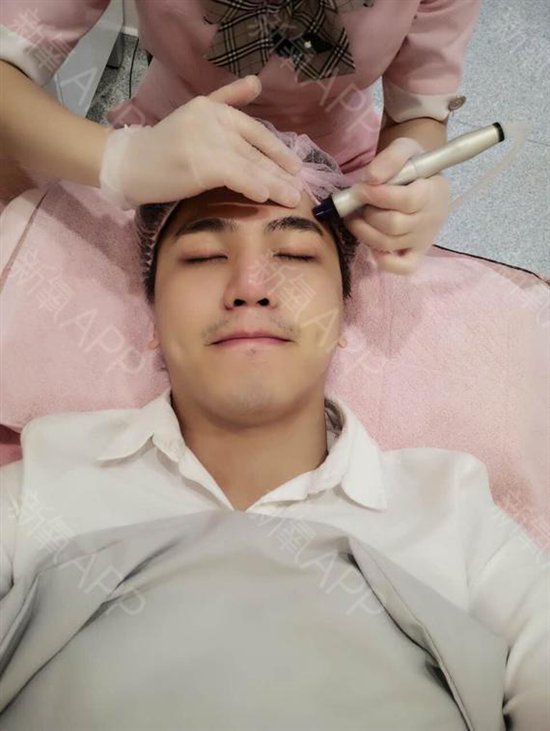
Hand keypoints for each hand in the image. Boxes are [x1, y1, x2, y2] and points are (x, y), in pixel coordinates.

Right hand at [99, 75, 303, 208]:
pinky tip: (265, 197)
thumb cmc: (163, 147)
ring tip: (291, 199)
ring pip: (249, 165)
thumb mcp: (196, 114)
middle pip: (255, 150)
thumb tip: (258, 82)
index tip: (296, 167)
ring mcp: (205, 141)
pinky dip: (252, 186)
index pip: (255, 130)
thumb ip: (228, 100)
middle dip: (280, 172)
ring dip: (274, 185)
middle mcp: (212, 120)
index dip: (278, 150)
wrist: (129, 165)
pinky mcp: (199, 164)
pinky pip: (234, 176)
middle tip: (300, 190)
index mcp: (213, 108)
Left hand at [343, 138, 450, 273]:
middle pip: (394, 225)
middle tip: (356, 204)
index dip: (377, 196)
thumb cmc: (412, 163)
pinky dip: (385, 262)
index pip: (406, 201)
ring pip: (389, 244)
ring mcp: (424, 238)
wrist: (423, 177)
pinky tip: (372, 246)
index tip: (358, 189)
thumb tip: (371, 178)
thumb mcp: (404, 148)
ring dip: (364, 232)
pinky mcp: (417, 252)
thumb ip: (390, 157)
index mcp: (432, 192)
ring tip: (355, 218)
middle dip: (367, 215)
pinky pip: (404, 267)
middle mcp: (430, 219)